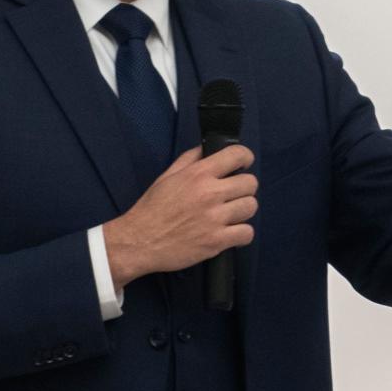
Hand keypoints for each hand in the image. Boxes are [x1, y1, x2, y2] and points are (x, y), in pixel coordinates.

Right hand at [103, 144, 257, 290]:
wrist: (140, 241)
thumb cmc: (152, 208)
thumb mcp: (167, 176)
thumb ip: (190, 159)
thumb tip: (207, 148)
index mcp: (198, 174)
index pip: (237, 155)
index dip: (245, 158)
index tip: (243, 164)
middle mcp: (210, 193)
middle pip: (250, 183)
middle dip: (244, 186)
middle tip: (233, 193)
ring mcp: (215, 219)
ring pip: (251, 207)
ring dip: (243, 209)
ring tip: (231, 213)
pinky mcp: (216, 241)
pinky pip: (247, 233)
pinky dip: (242, 233)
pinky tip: (231, 232)